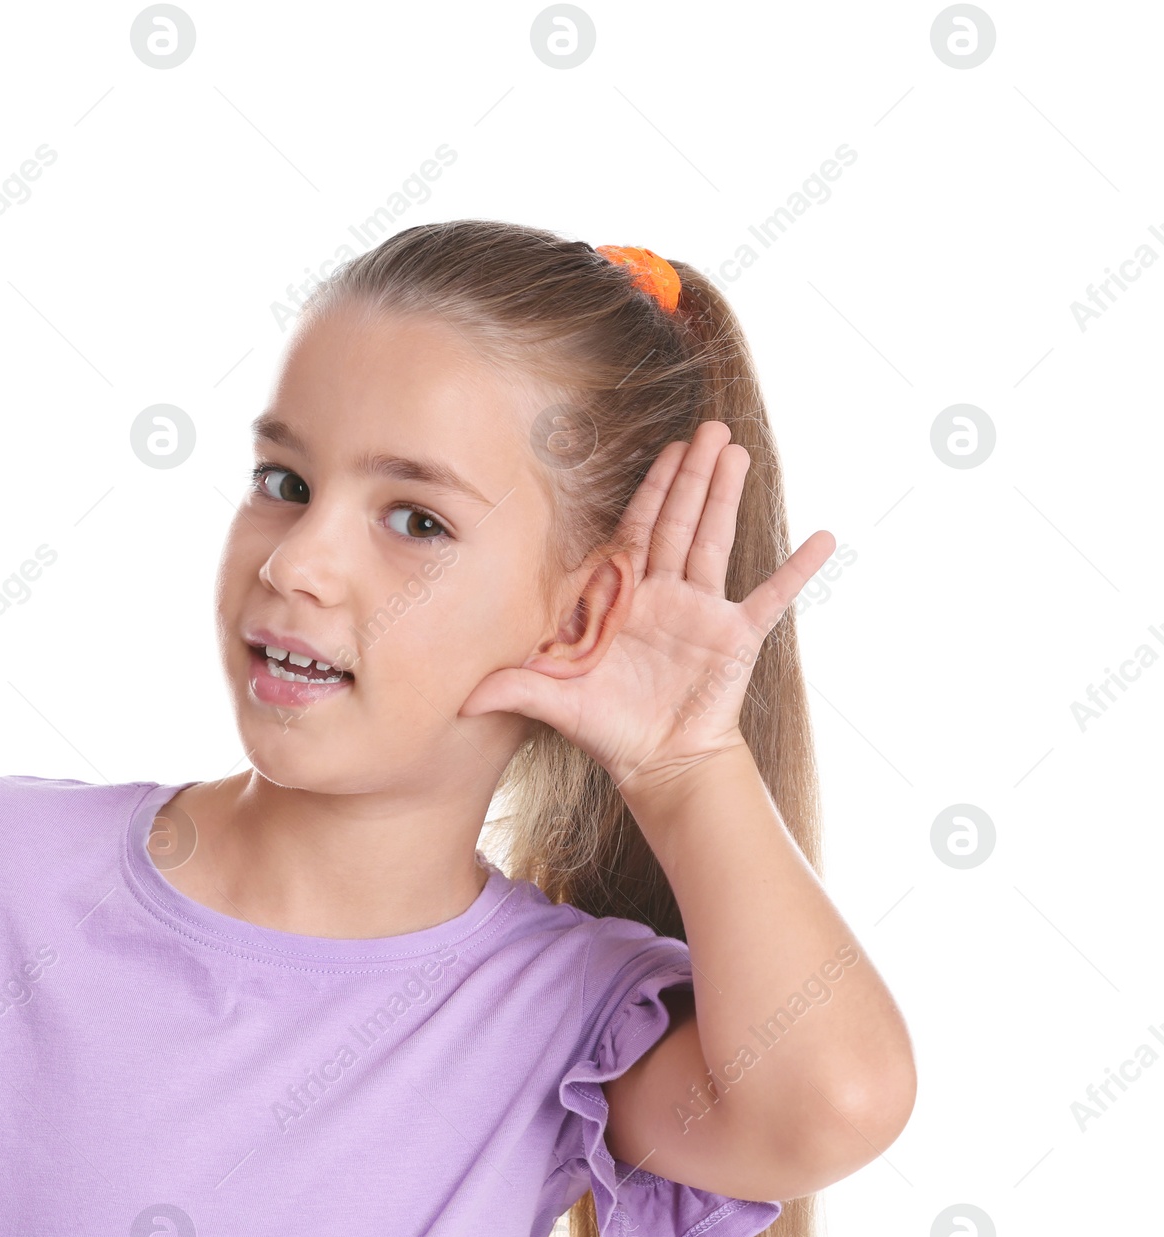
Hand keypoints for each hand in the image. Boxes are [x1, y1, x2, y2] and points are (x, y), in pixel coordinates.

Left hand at [458, 420, 834, 793]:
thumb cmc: (606, 727)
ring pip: (714, 541)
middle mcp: (664, 594)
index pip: (635, 530)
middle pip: (678, 521)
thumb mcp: (554, 702)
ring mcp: (702, 611)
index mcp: (623, 597)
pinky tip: (824, 538)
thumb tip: (458, 697)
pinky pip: (772, 598)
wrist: (657, 763)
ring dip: (726, 496)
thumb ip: (512, 688)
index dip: (649, 489)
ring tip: (738, 450)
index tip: (663, 449)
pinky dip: (798, 571)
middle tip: (708, 427)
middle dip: (691, 475)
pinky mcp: (735, 637)